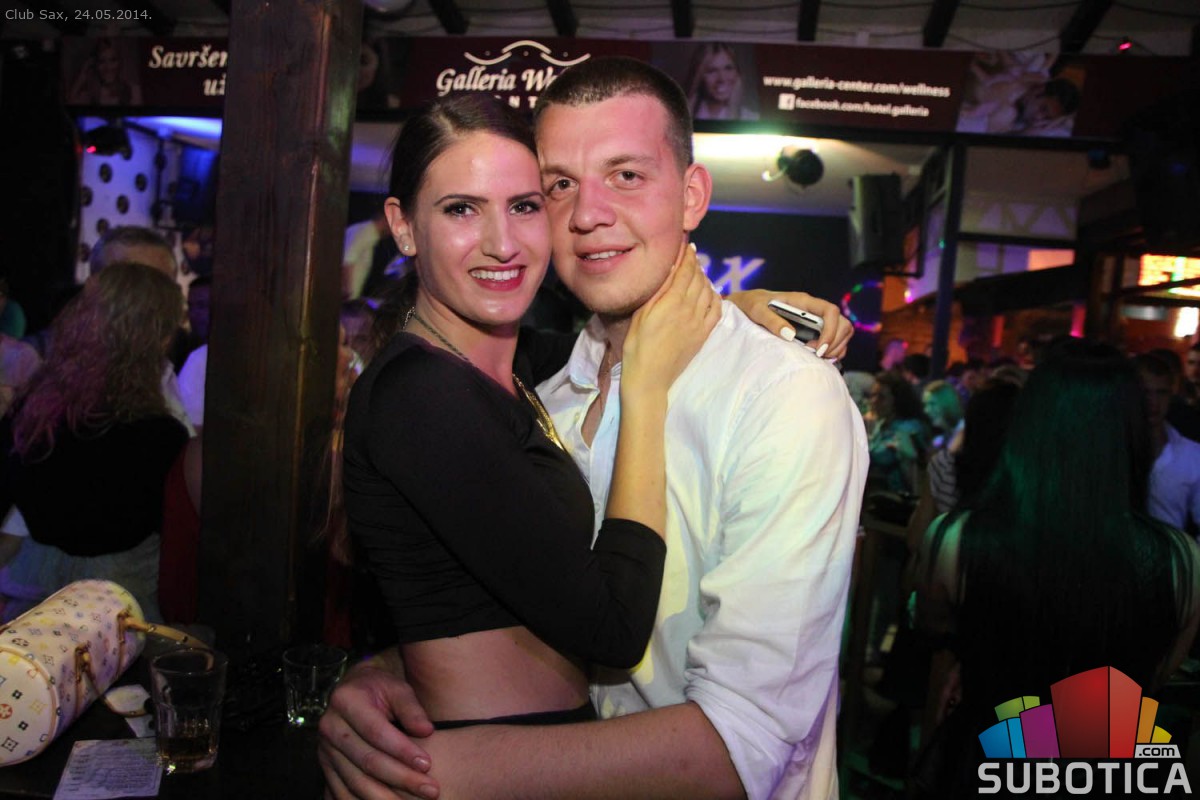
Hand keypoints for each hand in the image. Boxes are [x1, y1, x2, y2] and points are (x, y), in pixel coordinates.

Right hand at [318, 653, 439, 799]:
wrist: (354, 689)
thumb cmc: (381, 688)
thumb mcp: (398, 688)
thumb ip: (412, 708)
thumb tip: (427, 731)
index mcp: (346, 701)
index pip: (376, 732)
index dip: (402, 751)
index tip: (428, 764)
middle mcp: (330, 726)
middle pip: (367, 761)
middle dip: (402, 779)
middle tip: (431, 790)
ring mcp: (325, 749)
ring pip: (356, 782)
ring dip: (386, 798)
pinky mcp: (326, 767)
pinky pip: (343, 792)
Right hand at [622, 239, 720, 397]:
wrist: (650, 377)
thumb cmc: (637, 346)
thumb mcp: (641, 314)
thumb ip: (658, 292)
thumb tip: (669, 271)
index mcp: (672, 302)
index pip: (685, 271)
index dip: (688, 255)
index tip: (687, 245)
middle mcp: (689, 309)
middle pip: (699, 278)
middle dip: (695, 264)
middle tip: (690, 257)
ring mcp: (699, 322)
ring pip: (708, 291)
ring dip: (704, 278)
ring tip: (697, 273)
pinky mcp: (703, 334)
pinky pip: (716, 310)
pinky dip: (715, 296)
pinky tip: (708, 292)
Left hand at [726, 289, 852, 359]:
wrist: (747, 305)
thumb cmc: (752, 304)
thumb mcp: (757, 310)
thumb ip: (771, 321)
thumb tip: (790, 335)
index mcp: (803, 301)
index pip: (830, 311)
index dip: (831, 330)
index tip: (819, 349)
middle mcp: (814, 310)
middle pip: (843, 323)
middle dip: (835, 343)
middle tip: (817, 356)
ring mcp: (817, 321)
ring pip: (843, 332)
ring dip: (836, 348)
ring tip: (818, 357)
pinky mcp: (816, 331)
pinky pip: (836, 341)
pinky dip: (834, 351)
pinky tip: (819, 358)